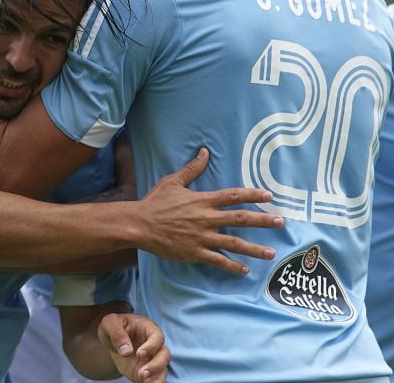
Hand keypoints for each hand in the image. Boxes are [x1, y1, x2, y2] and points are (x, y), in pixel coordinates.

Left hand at [98, 312, 169, 382]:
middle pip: (164, 354)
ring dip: (156, 377)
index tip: (139, 354)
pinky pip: (154, 379)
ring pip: (163, 369)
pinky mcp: (146, 372)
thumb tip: (126, 352)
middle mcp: (153, 344)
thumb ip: (117, 334)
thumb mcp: (110, 323)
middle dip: (156, 365)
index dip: (152, 346)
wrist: (110, 339)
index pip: (157, 336)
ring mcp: (151, 359)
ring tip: (143, 380)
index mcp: (147, 328)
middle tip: (142, 373)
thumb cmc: (113, 326)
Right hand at [140, 148, 283, 274]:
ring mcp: (202, 237)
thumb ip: (192, 168)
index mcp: (203, 200)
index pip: (233, 196)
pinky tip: (244, 270)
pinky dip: (232, 266)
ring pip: (233, 243)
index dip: (252, 194)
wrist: (140, 224)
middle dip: (262, 221)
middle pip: (240, 219)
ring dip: (254, 248)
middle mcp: (206, 218)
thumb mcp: (173, 181)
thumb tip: (205, 151)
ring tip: (271, 253)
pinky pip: (217, 260)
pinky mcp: (194, 252)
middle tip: (280, 222)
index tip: (269, 195)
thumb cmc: (156, 202)